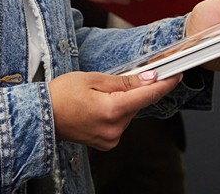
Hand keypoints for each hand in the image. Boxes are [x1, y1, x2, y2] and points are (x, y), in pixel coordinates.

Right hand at [48, 70, 179, 149]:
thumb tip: (149, 78)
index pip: (147, 95)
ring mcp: (111, 138)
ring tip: (97, 95)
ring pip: (129, 113)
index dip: (164, 84)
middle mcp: (115, 128)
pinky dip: (115, 112)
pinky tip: (97, 107)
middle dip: (132, 90)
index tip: (176, 75)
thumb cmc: (62, 94)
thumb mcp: (93, 78)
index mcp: (113, 109)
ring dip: (122, 102)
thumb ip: (124, 81)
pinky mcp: (107, 143)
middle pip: (137, 104)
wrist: (43, 115)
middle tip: (112, 81)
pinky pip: (120, 123)